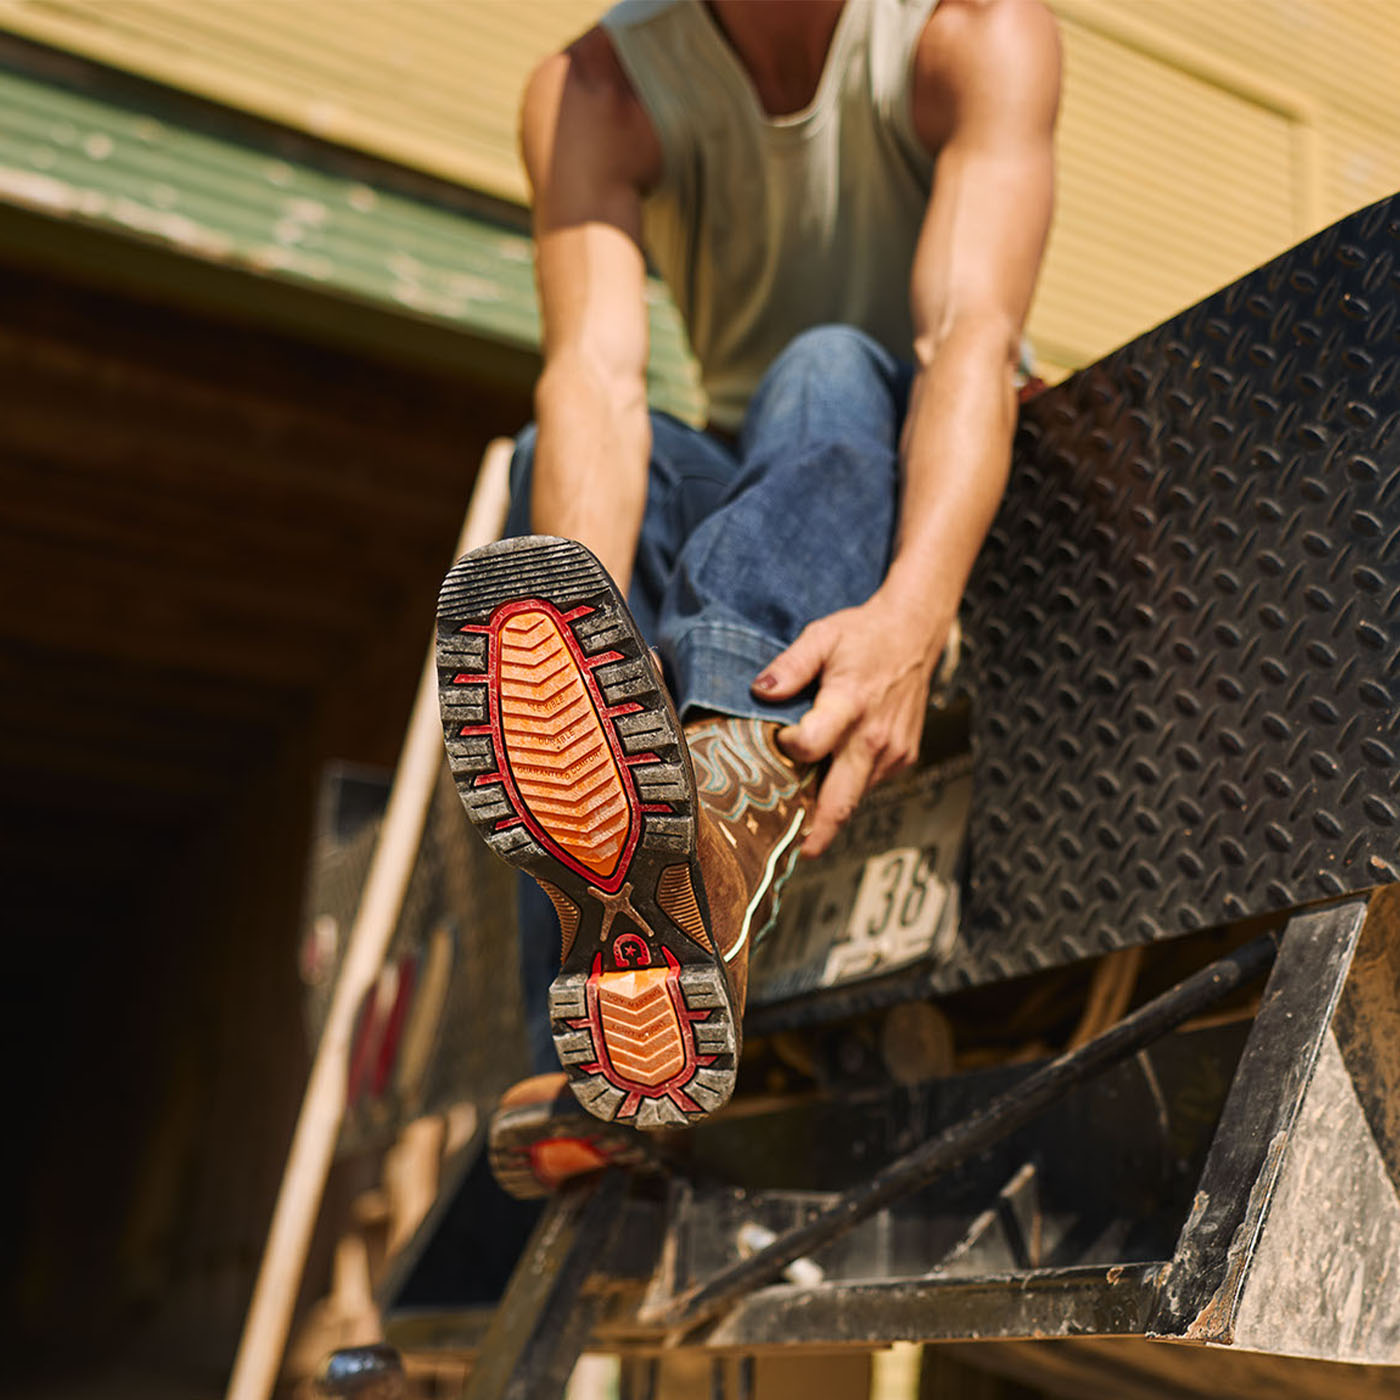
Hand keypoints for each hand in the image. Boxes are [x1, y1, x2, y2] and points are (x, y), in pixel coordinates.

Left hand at [752, 593, 950, 856]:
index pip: (812, 746)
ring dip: (828, 809)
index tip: (778, 739)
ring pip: (854, 796)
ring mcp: (893, 753)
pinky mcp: (903, 758)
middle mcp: (875, 737)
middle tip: (790, 856)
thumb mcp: (821, 637)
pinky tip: (827, 781)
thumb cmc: (864, 636)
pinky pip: (868, 784)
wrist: (915, 634)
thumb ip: (790, 666)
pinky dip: (846, 788)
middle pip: (841, 800)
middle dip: (816, 832)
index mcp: (851, 704)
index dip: (789, 748)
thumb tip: (759, 691)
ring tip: (798, 819)